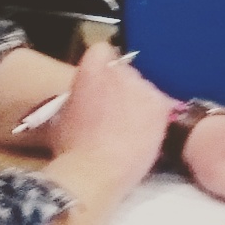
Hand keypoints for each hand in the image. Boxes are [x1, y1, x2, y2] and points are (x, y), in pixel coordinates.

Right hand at [48, 45, 173, 189]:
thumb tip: (86, 96)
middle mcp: (120, 69)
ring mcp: (142, 86)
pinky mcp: (159, 105)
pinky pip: (160, 104)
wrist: (93, 172)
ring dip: (137, 103)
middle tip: (113, 115)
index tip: (97, 90)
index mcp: (92, 65)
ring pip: (144, 88)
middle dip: (120, 89)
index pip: (102, 52)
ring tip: (129, 129)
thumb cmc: (71, 148)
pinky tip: (145, 134)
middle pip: (124, 71)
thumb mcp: (64, 111)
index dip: (99, 72)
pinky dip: (154, 117)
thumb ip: (79, 92)